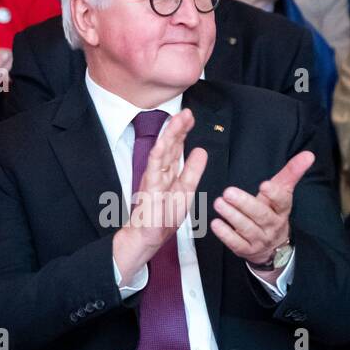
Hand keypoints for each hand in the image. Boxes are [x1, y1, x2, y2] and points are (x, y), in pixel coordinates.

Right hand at [112, 108, 207, 283]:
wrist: (148, 237)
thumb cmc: (163, 217)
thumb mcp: (186, 191)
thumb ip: (193, 171)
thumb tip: (201, 151)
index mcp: (169, 172)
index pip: (177, 148)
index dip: (183, 132)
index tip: (191, 117)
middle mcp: (160, 172)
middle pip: (170, 145)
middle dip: (178, 128)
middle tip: (187, 111)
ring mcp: (153, 178)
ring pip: (162, 151)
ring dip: (170, 134)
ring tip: (179, 119)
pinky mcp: (149, 187)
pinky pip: (154, 167)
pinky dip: (159, 153)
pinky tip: (165, 141)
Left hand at [211, 151, 313, 270]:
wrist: (272, 245)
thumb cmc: (273, 210)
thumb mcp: (282, 192)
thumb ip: (292, 172)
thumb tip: (309, 154)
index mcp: (282, 209)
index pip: (282, 201)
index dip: (274, 194)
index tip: (264, 185)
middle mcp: (273, 225)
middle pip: (261, 215)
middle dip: (244, 203)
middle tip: (228, 192)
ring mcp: (260, 239)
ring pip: (247, 228)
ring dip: (232, 216)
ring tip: (218, 203)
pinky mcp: (247, 250)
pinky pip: (237, 244)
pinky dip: (225, 234)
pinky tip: (215, 224)